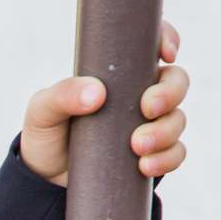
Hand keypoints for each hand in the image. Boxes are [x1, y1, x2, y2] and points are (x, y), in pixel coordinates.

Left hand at [19, 20, 188, 188]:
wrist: (45, 180)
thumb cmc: (46, 134)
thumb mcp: (43, 111)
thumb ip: (62, 95)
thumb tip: (97, 93)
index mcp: (118, 73)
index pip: (151, 45)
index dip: (167, 39)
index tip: (166, 53)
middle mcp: (139, 95)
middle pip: (176, 81)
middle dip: (170, 93)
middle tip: (147, 108)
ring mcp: (148, 125)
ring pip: (177, 119)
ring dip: (165, 131)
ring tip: (137, 146)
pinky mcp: (151, 155)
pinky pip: (175, 153)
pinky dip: (167, 158)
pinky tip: (145, 165)